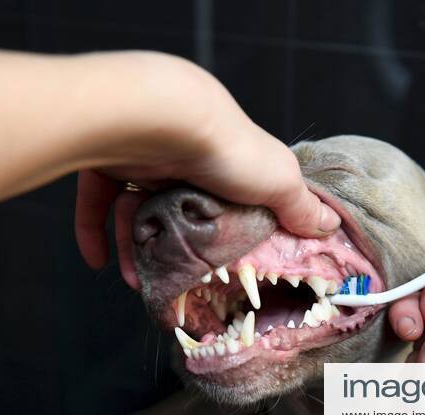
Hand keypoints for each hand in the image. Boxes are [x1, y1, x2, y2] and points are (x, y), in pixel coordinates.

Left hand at [71, 52, 339, 287]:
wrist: (161, 119)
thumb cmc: (226, 149)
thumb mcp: (277, 180)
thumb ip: (301, 206)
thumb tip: (330, 226)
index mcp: (228, 158)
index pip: (231, 197)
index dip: (229, 231)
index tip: (224, 268)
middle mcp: (186, 156)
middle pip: (182, 209)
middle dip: (178, 249)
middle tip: (176, 284)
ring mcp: (145, 157)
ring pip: (138, 211)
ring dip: (136, 251)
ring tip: (138, 282)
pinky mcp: (108, 161)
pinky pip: (97, 201)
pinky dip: (94, 231)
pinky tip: (99, 260)